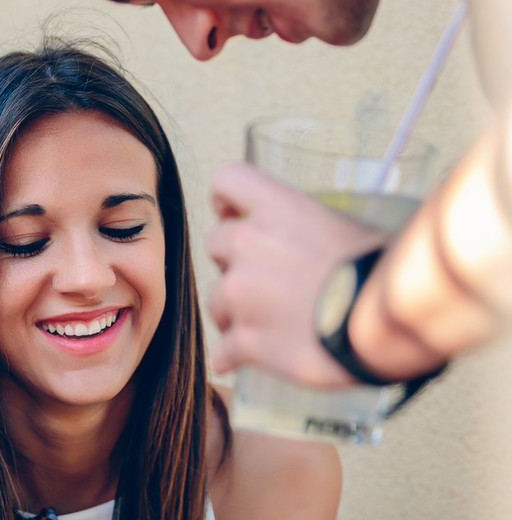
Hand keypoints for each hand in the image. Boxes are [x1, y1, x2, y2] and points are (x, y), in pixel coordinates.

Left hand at [205, 161, 386, 386]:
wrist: (384, 322)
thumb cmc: (383, 271)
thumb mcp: (349, 227)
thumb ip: (310, 228)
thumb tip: (311, 240)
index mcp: (278, 207)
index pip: (228, 179)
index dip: (225, 199)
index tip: (232, 214)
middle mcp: (249, 243)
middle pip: (216, 244)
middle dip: (233, 262)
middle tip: (261, 279)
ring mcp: (241, 293)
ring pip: (215, 300)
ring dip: (232, 312)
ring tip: (262, 325)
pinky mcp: (245, 339)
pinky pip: (222, 350)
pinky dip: (231, 357)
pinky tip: (240, 362)